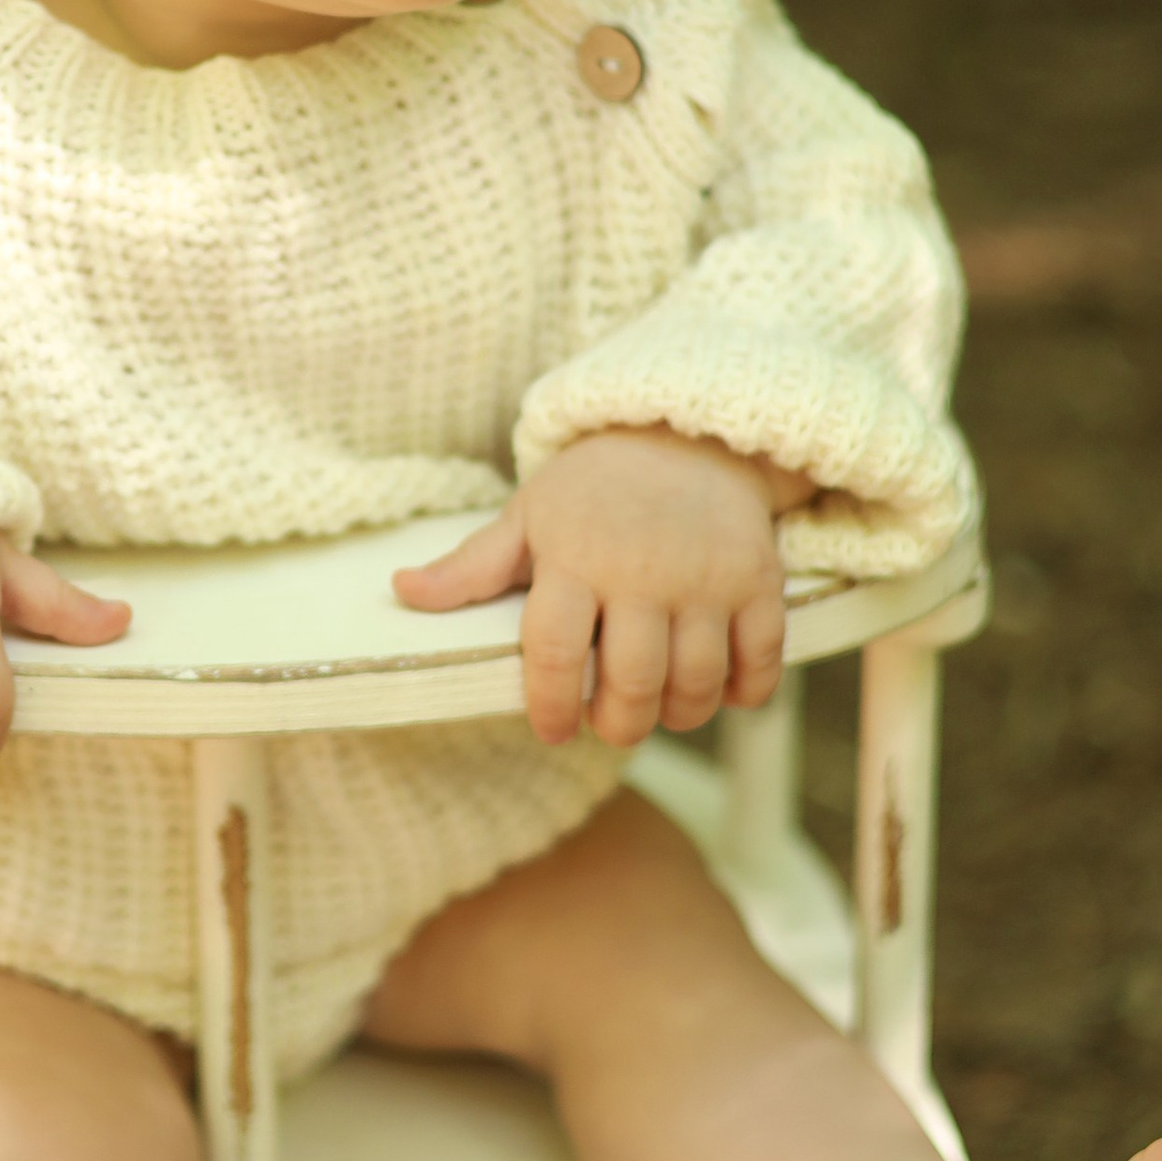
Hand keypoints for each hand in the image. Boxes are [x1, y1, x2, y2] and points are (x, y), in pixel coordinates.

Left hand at [393, 429, 806, 749]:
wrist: (688, 432)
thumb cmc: (594, 488)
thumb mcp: (528, 516)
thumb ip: (471, 566)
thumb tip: (402, 593)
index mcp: (575, 559)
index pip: (556, 654)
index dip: (552, 706)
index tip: (553, 728)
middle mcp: (643, 572)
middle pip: (634, 682)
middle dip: (619, 725)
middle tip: (610, 725)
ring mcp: (707, 577)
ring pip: (697, 682)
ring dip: (678, 715)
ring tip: (660, 709)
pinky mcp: (758, 579)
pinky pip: (760, 660)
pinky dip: (744, 692)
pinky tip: (720, 690)